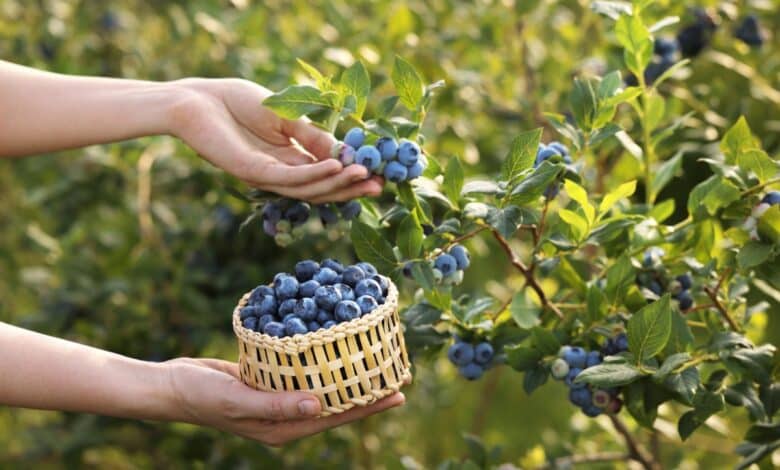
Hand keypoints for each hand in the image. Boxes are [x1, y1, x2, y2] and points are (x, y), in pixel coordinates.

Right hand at [164, 357, 404, 445]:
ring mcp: (279, 396)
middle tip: (397, 374)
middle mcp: (286, 414)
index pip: (336, 416)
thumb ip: (278, 404)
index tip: (397, 393)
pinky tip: (334, 346)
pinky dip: (322, 360)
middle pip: (336, 402)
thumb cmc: (202, 396)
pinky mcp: (269, 379)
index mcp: (284, 427)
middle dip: (366, 390)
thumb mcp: (239, 400)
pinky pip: (303, 370)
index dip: (367, 406)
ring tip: (374, 359)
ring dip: (346, 372)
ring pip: (322, 384)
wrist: (173, 384)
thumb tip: (320, 404)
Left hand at [168, 78, 383, 202]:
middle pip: (320, 189)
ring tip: (366, 177)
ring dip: (338, 184)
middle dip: (350, 188)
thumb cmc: (236, 102)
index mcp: (287, 160)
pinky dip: (315, 174)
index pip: (324, 175)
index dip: (350, 176)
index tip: (378, 174)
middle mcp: (279, 174)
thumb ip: (313, 135)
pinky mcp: (253, 172)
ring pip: (308, 189)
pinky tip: (336, 167)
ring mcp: (266, 176)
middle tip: (380, 187)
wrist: (196, 100)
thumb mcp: (285, 116)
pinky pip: (290, 177)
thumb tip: (344, 152)